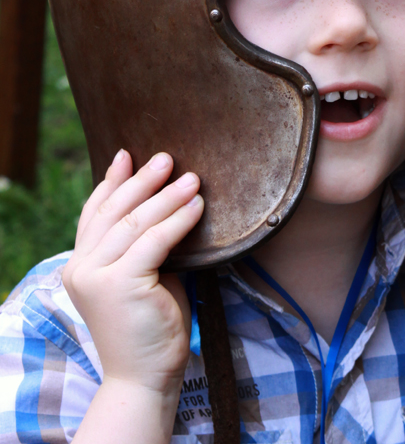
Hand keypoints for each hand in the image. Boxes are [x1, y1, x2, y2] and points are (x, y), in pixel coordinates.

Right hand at [62, 150, 203, 396]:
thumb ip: (140, 246)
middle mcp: (81, 268)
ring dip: (167, 196)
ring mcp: (97, 277)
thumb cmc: (150, 325)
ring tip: (192, 178)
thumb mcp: (140, 277)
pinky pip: (155, 241)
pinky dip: (178, 220)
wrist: (146, 376)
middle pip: (113, 211)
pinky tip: (197, 207)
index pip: (94, 213)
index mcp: (80, 265)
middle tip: (167, 158)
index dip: (111, 182)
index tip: (126, 155)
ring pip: (135, 222)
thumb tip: (166, 203)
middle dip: (142, 180)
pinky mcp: (121, 284)